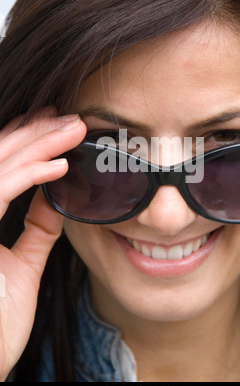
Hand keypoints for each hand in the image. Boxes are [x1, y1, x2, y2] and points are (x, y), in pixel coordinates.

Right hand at [0, 108, 85, 380]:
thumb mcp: (21, 266)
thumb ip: (35, 231)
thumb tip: (54, 198)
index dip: (25, 144)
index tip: (55, 129)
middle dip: (35, 133)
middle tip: (70, 119)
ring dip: (38, 144)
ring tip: (73, 130)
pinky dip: (30, 175)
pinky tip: (60, 166)